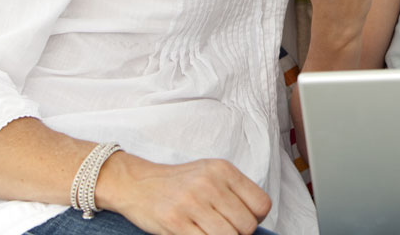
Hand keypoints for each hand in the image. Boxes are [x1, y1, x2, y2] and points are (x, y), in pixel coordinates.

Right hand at [99, 152, 271, 233]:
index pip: (261, 204)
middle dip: (239, 233)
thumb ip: (233, 191)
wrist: (137, 183)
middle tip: (225, 229)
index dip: (257, 219)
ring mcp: (192, 203)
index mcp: (223, 170)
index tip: (244, 220)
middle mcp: (210, 184)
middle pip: (246, 225)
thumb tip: (256, 218)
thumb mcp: (210, 173)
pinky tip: (197, 234)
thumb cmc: (179, 182)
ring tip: (211, 232)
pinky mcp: (175, 222)